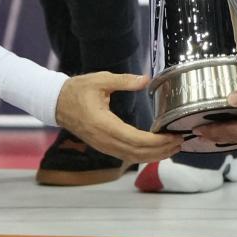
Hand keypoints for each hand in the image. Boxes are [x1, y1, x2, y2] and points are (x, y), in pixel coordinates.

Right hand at [54, 73, 183, 161]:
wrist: (56, 103)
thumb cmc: (77, 90)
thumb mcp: (101, 80)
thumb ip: (124, 80)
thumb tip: (146, 79)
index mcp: (104, 124)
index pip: (135, 139)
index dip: (156, 142)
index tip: (172, 136)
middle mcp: (104, 140)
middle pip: (137, 153)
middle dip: (160, 150)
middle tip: (180, 142)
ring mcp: (103, 146)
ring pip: (132, 157)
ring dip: (153, 156)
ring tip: (172, 148)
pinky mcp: (103, 146)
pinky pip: (125, 155)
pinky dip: (142, 155)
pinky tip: (155, 150)